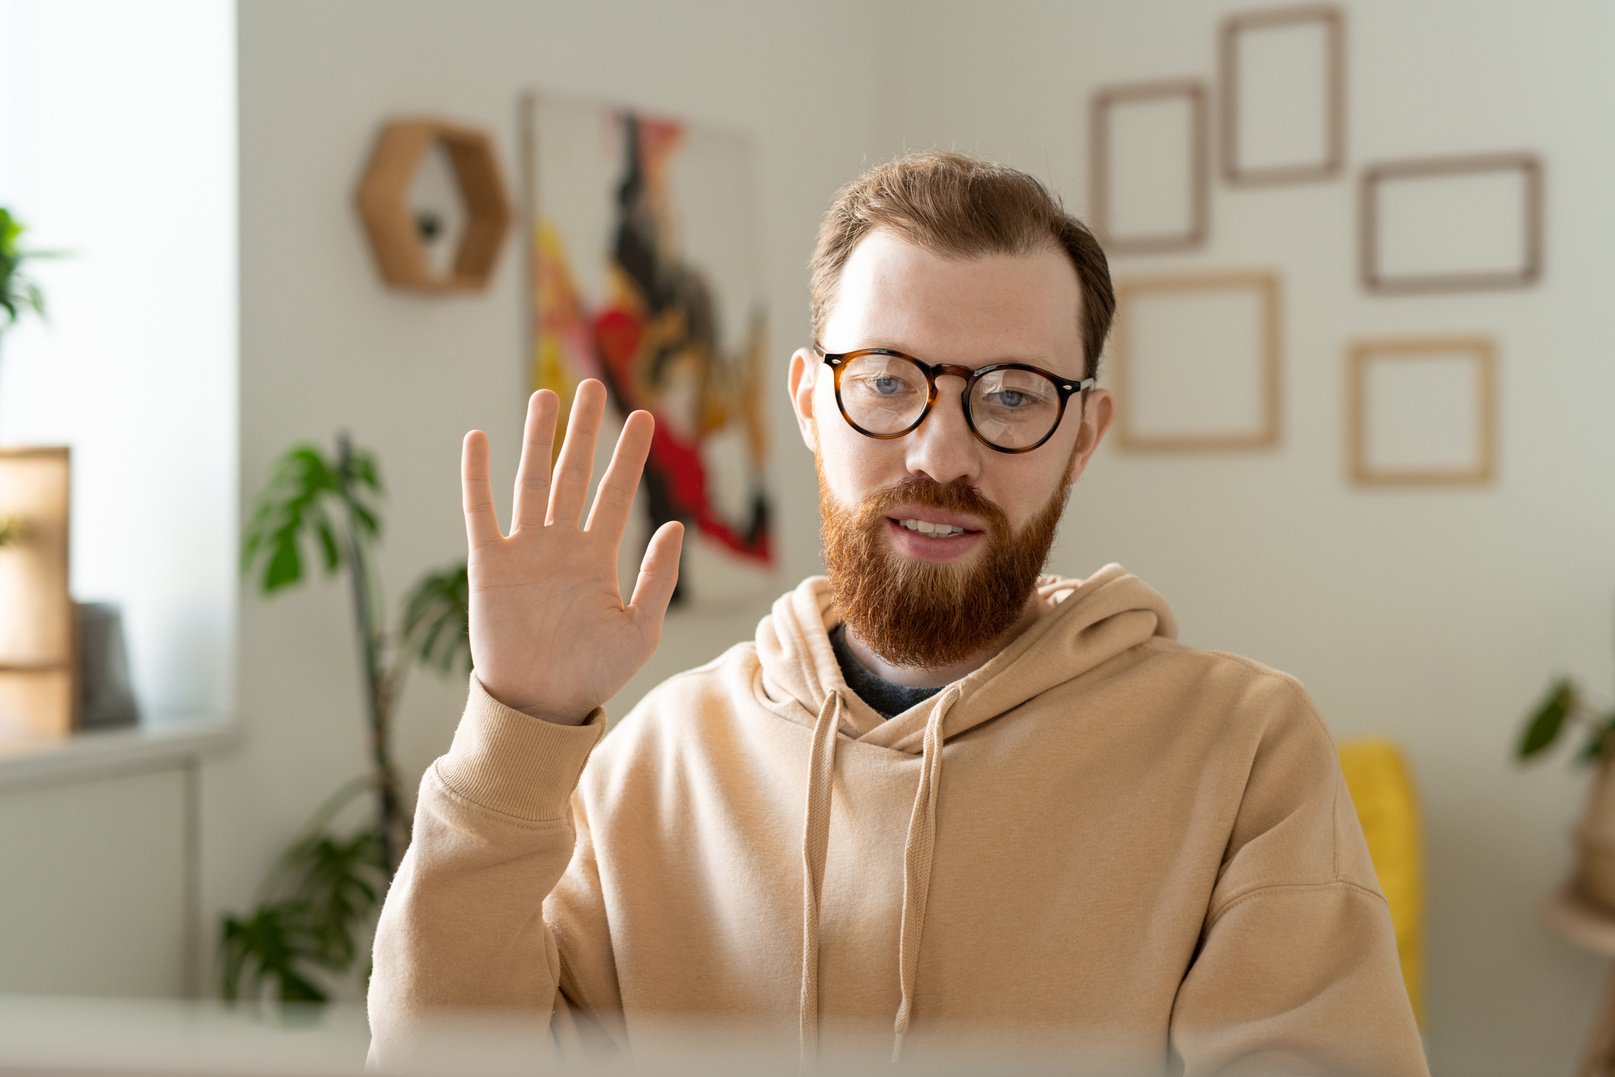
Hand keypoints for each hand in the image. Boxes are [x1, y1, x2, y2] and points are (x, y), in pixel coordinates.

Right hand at [460, 380, 683, 722]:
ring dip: (538, 439)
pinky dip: (478, 476)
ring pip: (531, 480)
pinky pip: (481, 511)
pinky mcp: (488, 563)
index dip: (629, 456)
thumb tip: (675, 525)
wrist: (540, 705)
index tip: (644, 417)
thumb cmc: (592, 674)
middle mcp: (561, 545)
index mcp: (598, 557)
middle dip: (584, 431)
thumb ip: (658, 577)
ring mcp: (524, 550)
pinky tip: (479, 438)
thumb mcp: (640, 629)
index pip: (616, 493)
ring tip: (546, 395)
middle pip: (573, 473)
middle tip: (592, 385)